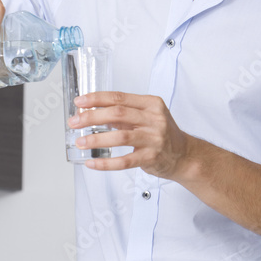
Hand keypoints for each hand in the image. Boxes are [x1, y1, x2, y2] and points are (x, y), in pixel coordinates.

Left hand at [68, 91, 191, 177]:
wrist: (185, 155)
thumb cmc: (163, 134)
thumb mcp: (147, 116)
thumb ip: (124, 114)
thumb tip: (93, 112)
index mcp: (151, 104)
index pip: (119, 97)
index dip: (97, 99)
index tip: (80, 101)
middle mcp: (154, 119)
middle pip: (117, 114)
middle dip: (92, 117)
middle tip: (75, 122)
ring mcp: (154, 139)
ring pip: (120, 136)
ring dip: (96, 139)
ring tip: (81, 142)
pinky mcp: (151, 157)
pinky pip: (124, 161)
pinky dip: (106, 163)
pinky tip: (93, 163)